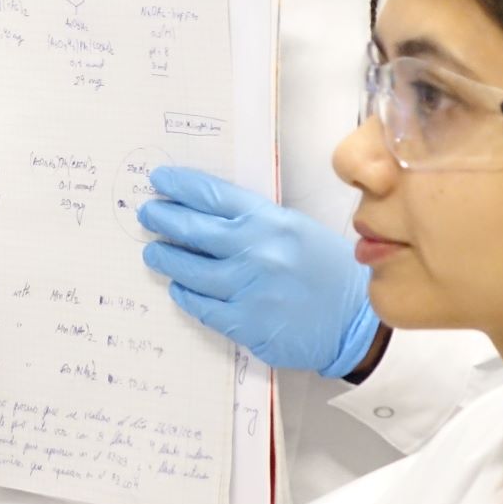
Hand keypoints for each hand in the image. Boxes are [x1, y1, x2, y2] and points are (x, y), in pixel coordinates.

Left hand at [139, 166, 383, 378]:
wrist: (356, 320)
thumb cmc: (327, 270)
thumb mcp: (297, 230)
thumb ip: (256, 221)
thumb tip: (209, 214)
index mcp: (271, 222)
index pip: (214, 196)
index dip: (182, 186)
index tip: (160, 179)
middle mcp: (257, 251)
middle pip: (195, 229)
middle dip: (163, 218)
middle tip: (147, 213)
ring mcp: (250, 289)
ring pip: (191, 270)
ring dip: (167, 258)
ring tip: (154, 251)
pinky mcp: (247, 323)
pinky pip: (203, 306)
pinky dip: (185, 294)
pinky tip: (178, 287)